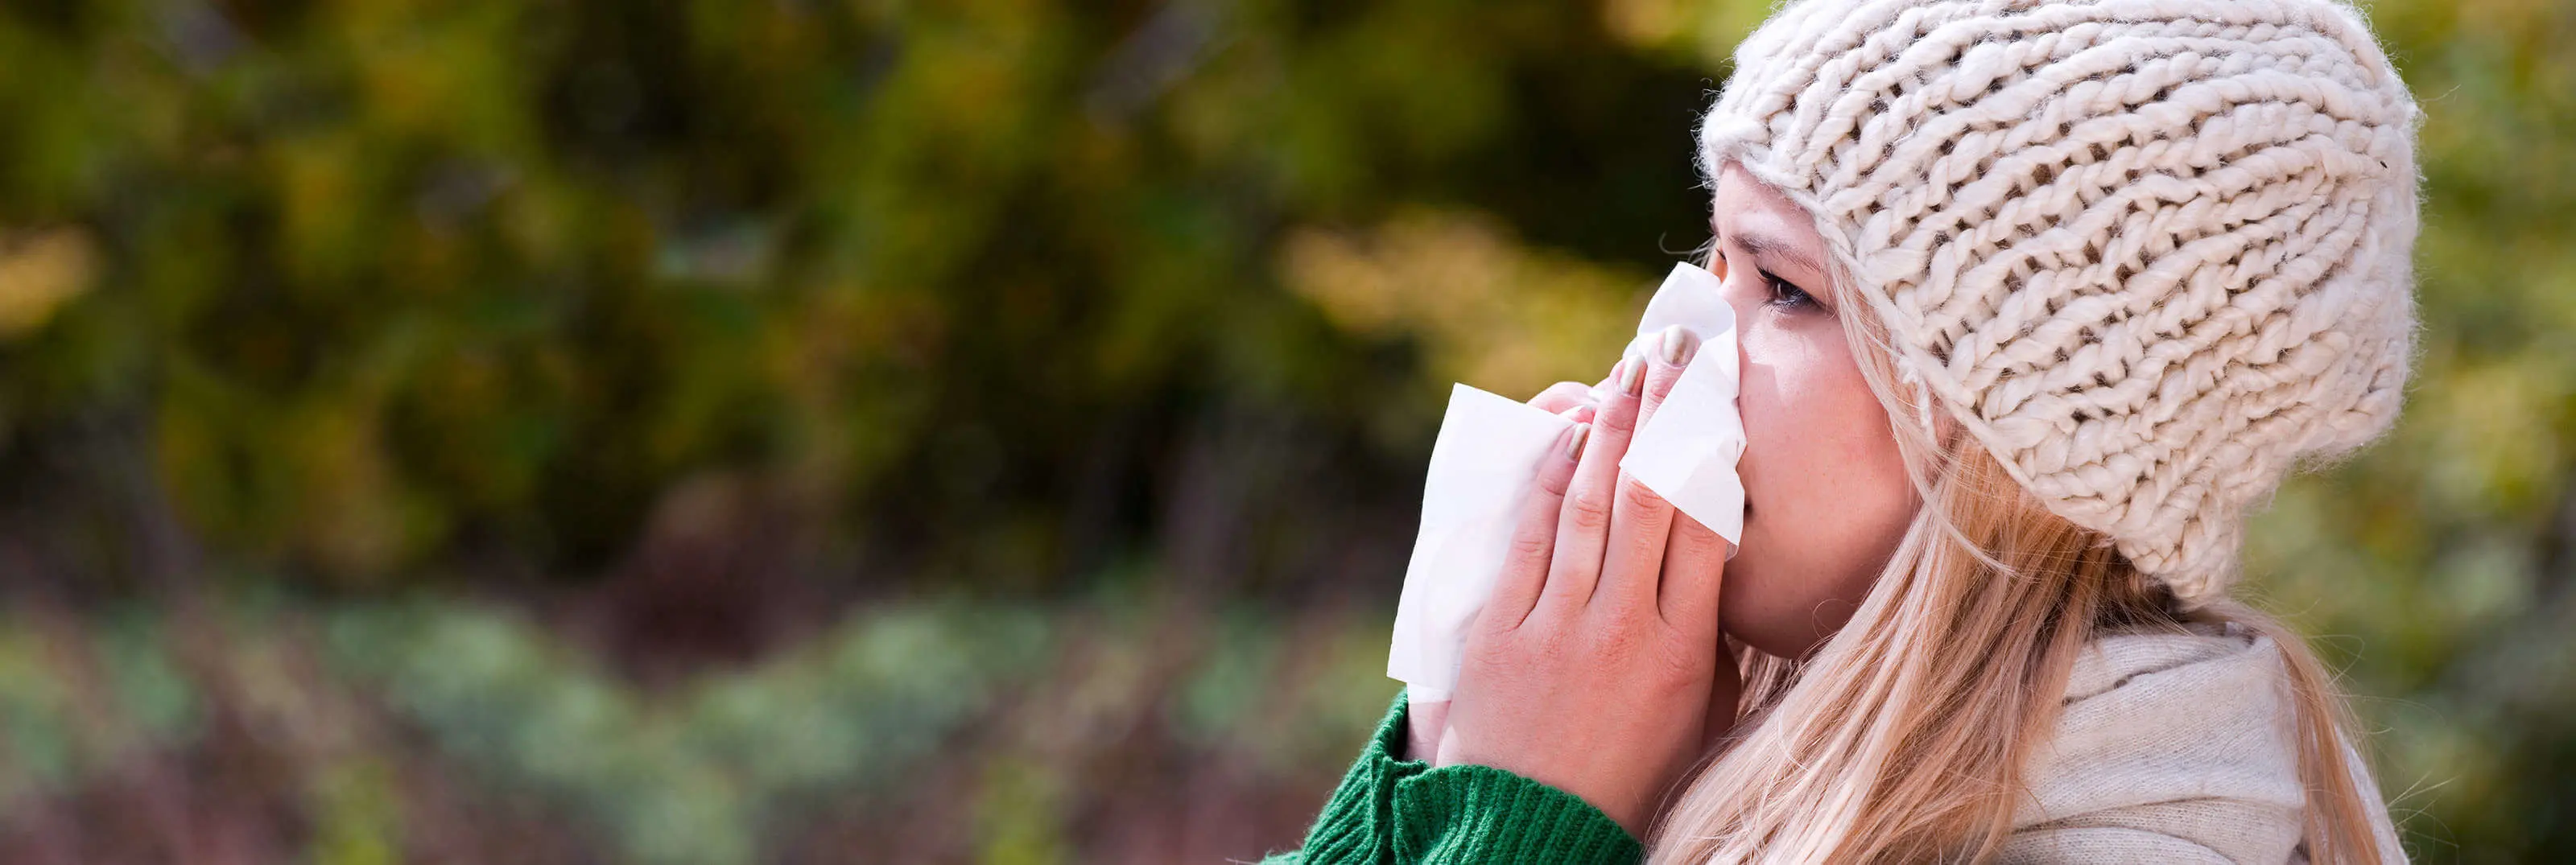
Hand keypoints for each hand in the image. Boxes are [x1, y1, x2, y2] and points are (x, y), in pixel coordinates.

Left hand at [1433, 325, 1741, 835]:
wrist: (1534, 831)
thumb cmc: (1628, 773)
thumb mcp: (1697, 714)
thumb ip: (1713, 637)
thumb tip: (1717, 553)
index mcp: (1683, 650)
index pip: (1704, 525)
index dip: (1709, 448)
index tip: (1717, 393)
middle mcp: (1623, 628)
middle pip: (1650, 496)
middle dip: (1664, 412)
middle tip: (1674, 347)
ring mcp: (1557, 625)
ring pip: (1590, 504)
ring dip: (1611, 426)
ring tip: (1629, 367)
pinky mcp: (1501, 629)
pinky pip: (1529, 535)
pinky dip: (1549, 477)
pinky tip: (1568, 432)